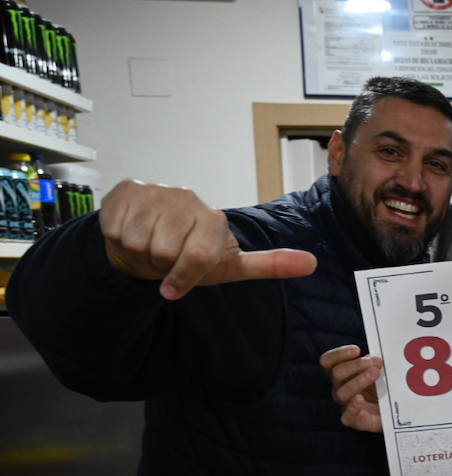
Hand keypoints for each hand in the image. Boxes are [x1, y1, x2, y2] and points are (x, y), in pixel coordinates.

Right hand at [100, 179, 316, 300]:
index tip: (176, 286)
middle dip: (160, 266)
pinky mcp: (128, 189)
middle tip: (164, 261)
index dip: (183, 278)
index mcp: (215, 219)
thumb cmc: (191, 256)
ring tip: (149, 247)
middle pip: (165, 252)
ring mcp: (157, 191)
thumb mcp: (230, 266)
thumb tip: (312, 263)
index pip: (197, 258)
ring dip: (138, 254)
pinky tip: (131, 232)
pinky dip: (117, 239)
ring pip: (136, 241)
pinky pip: (114, 228)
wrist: (150, 238)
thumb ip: (268, 265)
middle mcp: (188, 198)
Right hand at [320, 344, 384, 432]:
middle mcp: (339, 388)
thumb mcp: (378, 372)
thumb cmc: (381, 388)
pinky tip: (360, 399)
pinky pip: (347, 416)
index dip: (339, 354)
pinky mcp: (354, 421)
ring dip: (359, 381)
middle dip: (356, 365)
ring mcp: (345, 405)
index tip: (356, 349)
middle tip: (376, 363)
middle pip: (337, 374)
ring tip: (376, 374)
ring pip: (342, 393)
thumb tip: (377, 358)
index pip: (328, 362)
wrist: (392, 412)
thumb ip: (375, 363)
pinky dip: (352, 407)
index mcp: (341, 374)